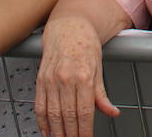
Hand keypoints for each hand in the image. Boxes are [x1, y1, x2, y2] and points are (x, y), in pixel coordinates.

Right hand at [35, 17, 119, 136]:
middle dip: (71, 135)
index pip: (84, 111)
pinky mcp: (40, 80)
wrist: (68, 27)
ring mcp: (51, 80)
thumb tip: (112, 111)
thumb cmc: (85, 45)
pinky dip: (42, 122)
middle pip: (67, 115)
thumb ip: (102, 94)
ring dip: (56, 132)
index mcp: (83, 76)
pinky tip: (47, 131)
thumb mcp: (99, 68)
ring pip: (52, 113)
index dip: (85, 130)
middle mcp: (65, 78)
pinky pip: (39, 105)